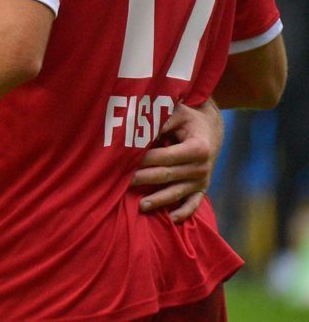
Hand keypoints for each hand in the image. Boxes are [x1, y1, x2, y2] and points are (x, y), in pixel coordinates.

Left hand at [133, 100, 222, 221]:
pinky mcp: (201, 189)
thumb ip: (161, 121)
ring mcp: (202, 180)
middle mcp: (202, 167)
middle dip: (144, 179)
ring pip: (177, 192)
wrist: (210, 130)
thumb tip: (141, 130)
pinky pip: (193, 204)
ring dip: (158, 200)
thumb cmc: (188, 120)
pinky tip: (172, 219)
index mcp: (198, 148)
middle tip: (123, 182)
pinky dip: (184, 212)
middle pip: (167, 175)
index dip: (145, 159)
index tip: (125, 160)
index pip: (166, 157)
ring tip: (140, 206)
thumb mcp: (177, 113)